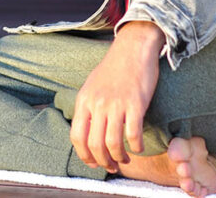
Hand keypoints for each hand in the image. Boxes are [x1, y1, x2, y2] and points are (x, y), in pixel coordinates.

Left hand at [70, 21, 163, 172]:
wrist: (132, 48)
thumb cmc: (114, 68)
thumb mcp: (92, 86)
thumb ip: (88, 107)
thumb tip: (86, 131)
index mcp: (84, 100)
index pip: (76, 136)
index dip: (84, 155)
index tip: (93, 163)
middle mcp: (97, 103)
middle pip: (94, 144)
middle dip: (102, 162)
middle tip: (110, 166)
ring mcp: (116, 104)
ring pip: (112, 143)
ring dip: (119, 158)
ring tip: (124, 159)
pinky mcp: (135, 103)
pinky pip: (133, 134)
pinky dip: (136, 147)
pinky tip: (138, 147)